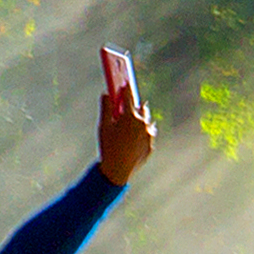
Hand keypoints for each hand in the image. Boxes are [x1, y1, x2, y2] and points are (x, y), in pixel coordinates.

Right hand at [96, 59, 158, 181]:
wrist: (117, 171)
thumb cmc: (108, 147)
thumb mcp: (103, 126)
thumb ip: (106, 108)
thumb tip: (106, 94)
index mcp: (130, 117)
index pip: (129, 96)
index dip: (125, 88)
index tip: (124, 82)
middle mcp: (142, 124)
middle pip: (141, 108)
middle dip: (135, 104)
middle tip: (130, 100)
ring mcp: (148, 135)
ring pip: (146, 122)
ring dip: (141, 119)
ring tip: (136, 116)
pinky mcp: (150, 145)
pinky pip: (147, 135)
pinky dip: (142, 133)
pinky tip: (136, 134)